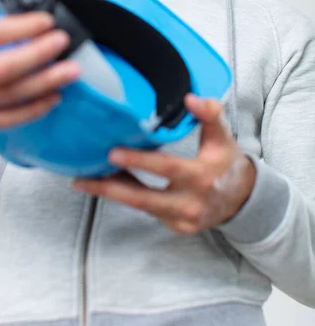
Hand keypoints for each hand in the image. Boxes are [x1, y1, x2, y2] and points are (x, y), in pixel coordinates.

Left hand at [73, 94, 255, 233]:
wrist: (243, 199)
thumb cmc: (226, 162)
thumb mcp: (223, 136)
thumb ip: (209, 114)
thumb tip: (189, 97)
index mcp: (201, 177)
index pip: (166, 168)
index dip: (139, 161)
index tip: (112, 152)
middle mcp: (190, 203)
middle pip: (143, 199)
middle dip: (110, 189)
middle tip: (81, 179)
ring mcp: (181, 219)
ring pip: (140, 207)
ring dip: (112, 193)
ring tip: (84, 180)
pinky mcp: (175, 227)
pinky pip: (146, 211)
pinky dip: (126, 197)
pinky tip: (108, 183)